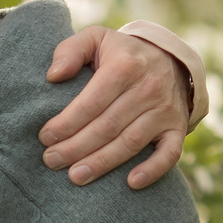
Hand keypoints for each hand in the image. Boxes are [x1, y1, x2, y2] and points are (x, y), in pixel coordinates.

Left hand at [39, 27, 192, 188]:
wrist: (170, 59)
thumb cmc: (121, 53)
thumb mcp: (96, 38)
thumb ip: (70, 50)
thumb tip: (53, 75)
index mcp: (125, 66)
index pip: (92, 101)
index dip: (67, 122)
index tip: (45, 137)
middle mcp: (148, 88)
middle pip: (107, 125)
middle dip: (76, 147)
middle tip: (51, 161)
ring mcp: (165, 110)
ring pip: (130, 142)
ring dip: (102, 163)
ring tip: (75, 176)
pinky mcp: (177, 127)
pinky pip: (169, 153)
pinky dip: (153, 170)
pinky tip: (131, 183)